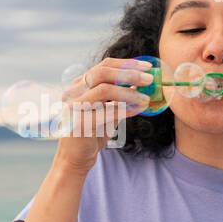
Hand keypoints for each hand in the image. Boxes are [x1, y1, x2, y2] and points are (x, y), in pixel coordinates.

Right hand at [54, 57, 154, 174]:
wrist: (76, 157)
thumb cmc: (94, 132)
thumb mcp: (108, 109)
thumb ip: (121, 96)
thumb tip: (145, 83)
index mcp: (80, 84)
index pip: (104, 66)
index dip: (127, 64)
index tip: (147, 67)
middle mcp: (74, 92)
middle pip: (102, 73)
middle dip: (128, 74)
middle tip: (149, 79)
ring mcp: (73, 106)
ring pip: (103, 90)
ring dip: (129, 93)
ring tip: (146, 99)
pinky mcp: (78, 122)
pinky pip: (105, 112)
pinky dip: (124, 109)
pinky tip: (137, 109)